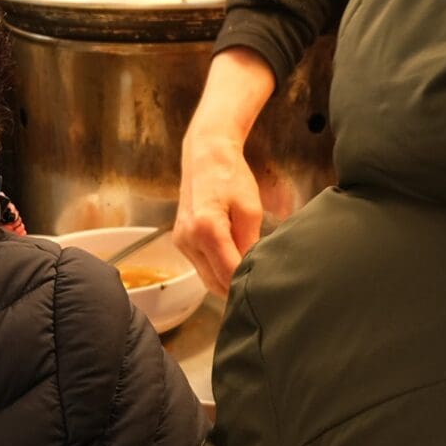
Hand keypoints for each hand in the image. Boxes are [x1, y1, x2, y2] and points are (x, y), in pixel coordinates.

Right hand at [172, 49, 277, 295]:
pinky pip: (200, 266)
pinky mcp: (180, 240)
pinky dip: (216, 270)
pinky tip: (233, 263)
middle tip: (260, 290)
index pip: (228, 273)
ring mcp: (181, 241)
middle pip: (214, 282)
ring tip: (249, 277)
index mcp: (206, 229)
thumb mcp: (250, 209)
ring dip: (225, 281)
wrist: (205, 155)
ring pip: (206, 277)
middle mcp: (188, 238)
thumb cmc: (230, 176)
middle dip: (235, 288)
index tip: (265, 290)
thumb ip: (250, 243)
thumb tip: (253, 271)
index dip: (246, 285)